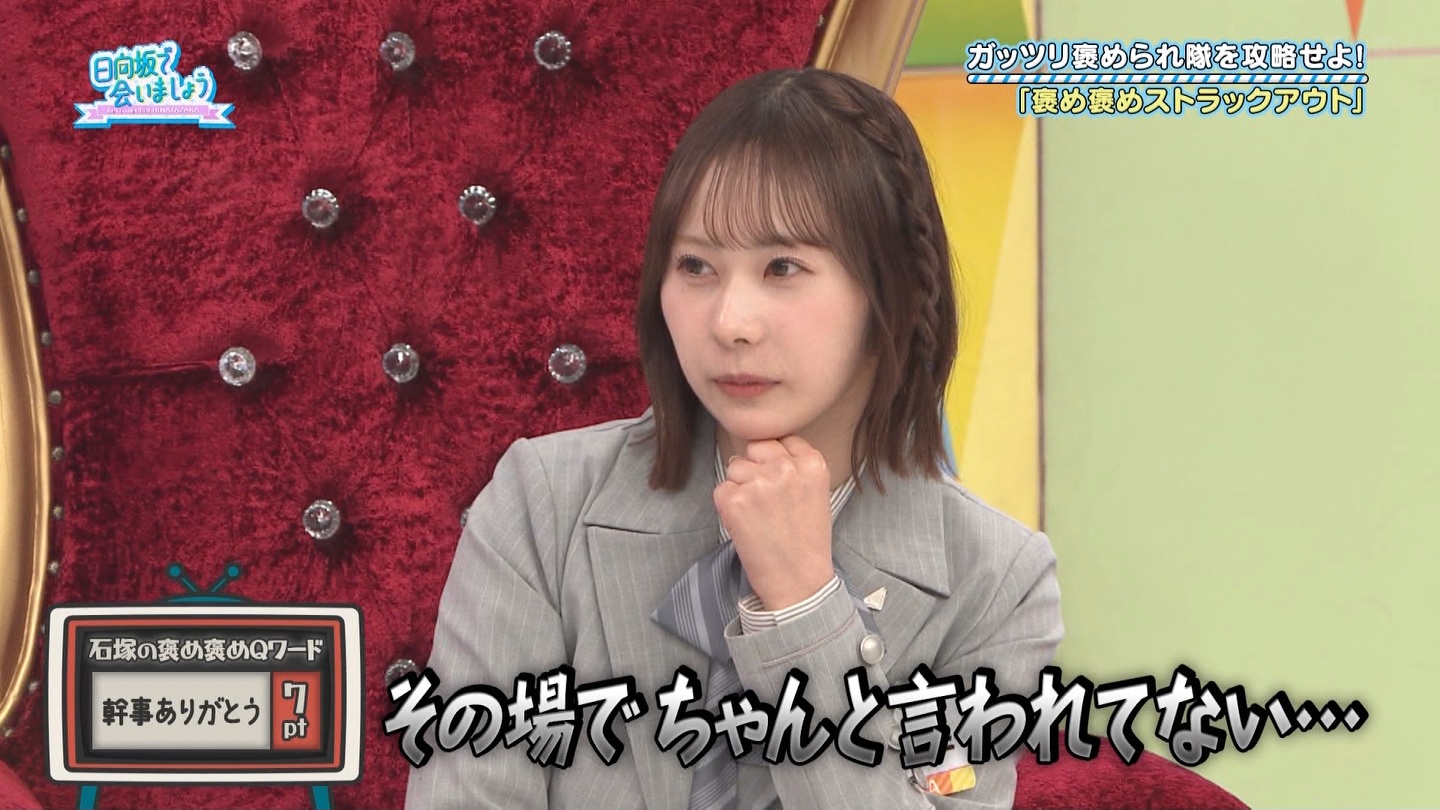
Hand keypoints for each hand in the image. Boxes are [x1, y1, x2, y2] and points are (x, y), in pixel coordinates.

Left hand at [714, 436, 835, 610]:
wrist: (798, 582)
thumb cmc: (807, 542)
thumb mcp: (817, 493)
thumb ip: (796, 467)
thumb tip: (763, 450)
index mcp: (812, 463)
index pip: (782, 439)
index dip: (775, 460)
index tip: (779, 481)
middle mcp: (785, 467)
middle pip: (755, 448)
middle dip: (755, 468)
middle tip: (766, 501)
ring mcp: (758, 482)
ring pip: (735, 467)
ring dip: (740, 487)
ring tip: (758, 517)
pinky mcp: (734, 499)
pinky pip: (721, 489)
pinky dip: (727, 506)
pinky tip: (746, 525)